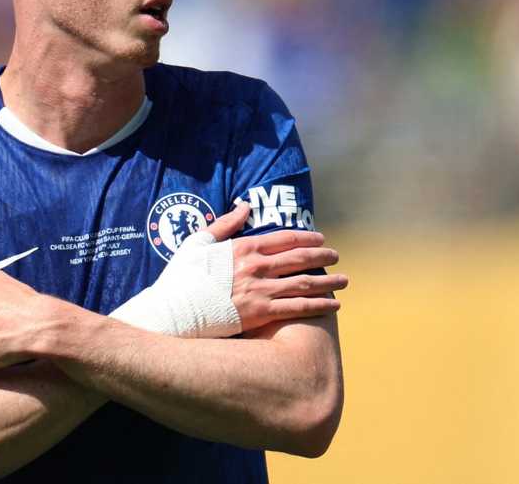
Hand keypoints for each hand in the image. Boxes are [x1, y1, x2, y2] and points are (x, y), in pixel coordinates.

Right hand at [111, 200, 345, 337]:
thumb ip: (224, 224)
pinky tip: (333, 304)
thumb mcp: (198, 243)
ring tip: (343, 281)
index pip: (284, 239)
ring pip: (304, 283)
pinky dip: (319, 305)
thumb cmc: (182, 278)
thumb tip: (245, 206)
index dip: (306, 238)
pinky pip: (297, 308)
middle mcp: (256, 266)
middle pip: (299, 259)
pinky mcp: (261, 313)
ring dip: (328, 281)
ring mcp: (260, 290)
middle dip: (322, 257)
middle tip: (336, 257)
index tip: (321, 239)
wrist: (174, 311)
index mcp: (243, 247)